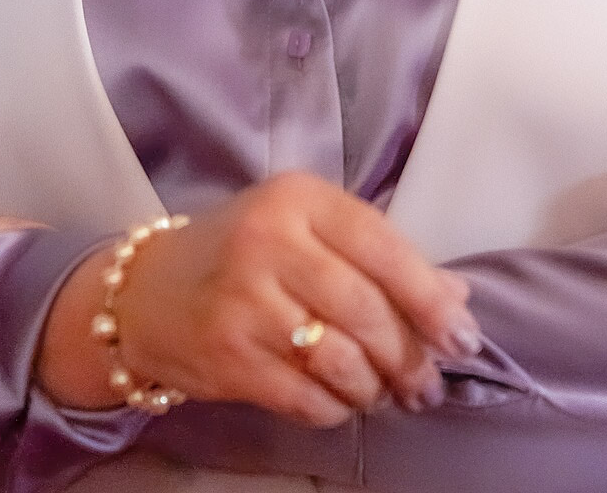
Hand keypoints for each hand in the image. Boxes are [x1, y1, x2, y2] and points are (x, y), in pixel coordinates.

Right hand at [37, 172, 481, 427]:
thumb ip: (377, 255)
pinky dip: (335, 407)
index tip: (462, 337)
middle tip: (427, 384)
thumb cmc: (243, 253)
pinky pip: (305, 396)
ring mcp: (244, 300)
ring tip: (386, 394)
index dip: (430, 297)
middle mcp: (270, 241)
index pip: (384, 246)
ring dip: (375, 388)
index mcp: (299, 198)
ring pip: (340, 359)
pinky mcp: (227, 356)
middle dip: (409, 357)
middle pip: (366, 310)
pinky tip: (341, 402)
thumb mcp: (305, 229)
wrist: (144, 291)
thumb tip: (456, 299)